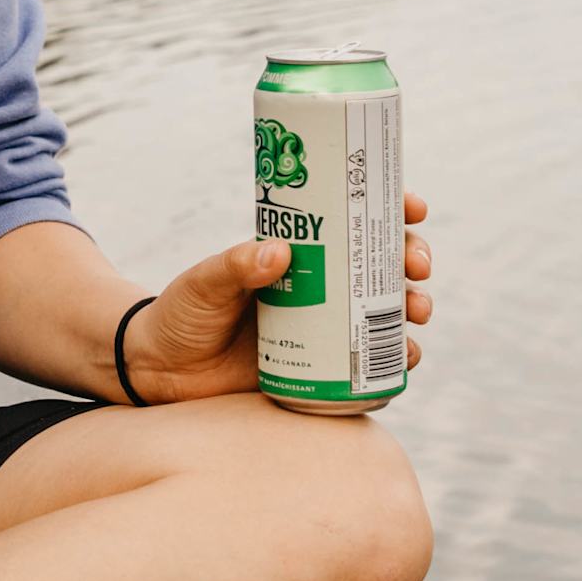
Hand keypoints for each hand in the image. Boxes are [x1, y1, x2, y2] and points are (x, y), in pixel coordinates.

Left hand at [123, 189, 433, 402]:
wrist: (165, 372)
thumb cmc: (183, 314)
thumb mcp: (204, 282)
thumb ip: (234, 266)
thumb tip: (278, 252)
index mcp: (298, 255)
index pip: (354, 222)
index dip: (391, 212)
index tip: (413, 208)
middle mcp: (321, 287)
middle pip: (383, 266)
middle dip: (412, 261)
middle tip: (416, 267)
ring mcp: (325, 329)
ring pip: (386, 313)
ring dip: (413, 309)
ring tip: (416, 313)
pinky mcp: (324, 370)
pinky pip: (370, 364)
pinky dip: (394, 361)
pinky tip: (406, 358)